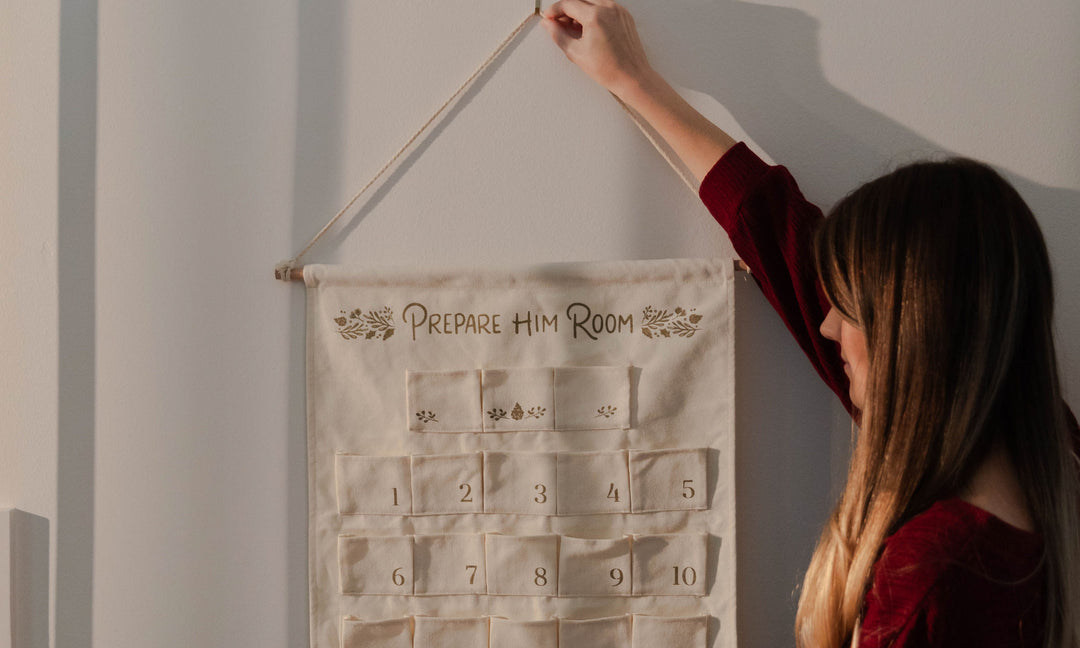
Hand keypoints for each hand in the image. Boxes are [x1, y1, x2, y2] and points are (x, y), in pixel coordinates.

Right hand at [541, 0, 657, 97]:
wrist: (632, 77)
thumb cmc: (609, 69)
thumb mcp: (576, 53)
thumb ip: (559, 35)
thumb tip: (548, 25)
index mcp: (596, 16)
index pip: (568, 4)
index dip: (554, 11)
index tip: (548, 18)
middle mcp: (609, 8)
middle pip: (580, 0)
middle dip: (566, 10)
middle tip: (558, 24)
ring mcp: (619, 11)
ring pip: (592, 1)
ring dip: (580, 10)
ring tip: (573, 29)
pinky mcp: (625, 16)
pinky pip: (605, 7)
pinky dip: (593, 13)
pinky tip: (588, 28)